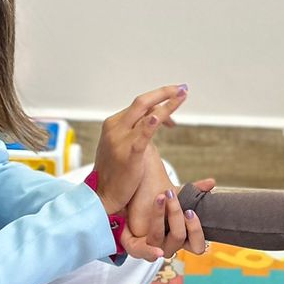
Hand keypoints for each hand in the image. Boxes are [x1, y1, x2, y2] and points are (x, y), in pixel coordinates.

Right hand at [92, 85, 187, 214]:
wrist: (101, 195)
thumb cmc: (113, 173)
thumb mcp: (120, 146)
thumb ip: (134, 131)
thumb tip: (152, 120)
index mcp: (113, 124)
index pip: (139, 106)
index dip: (159, 103)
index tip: (172, 109)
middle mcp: (115, 127)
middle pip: (142, 102)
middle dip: (163, 92)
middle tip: (181, 88)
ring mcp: (121, 139)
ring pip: (146, 113)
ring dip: (168, 103)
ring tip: (182, 94)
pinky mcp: (129, 153)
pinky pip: (143, 134)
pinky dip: (153, 123)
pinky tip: (163, 117)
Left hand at [120, 148, 213, 261]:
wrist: (130, 196)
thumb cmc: (156, 199)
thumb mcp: (177, 194)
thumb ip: (194, 190)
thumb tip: (211, 183)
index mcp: (183, 237)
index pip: (198, 246)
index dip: (196, 231)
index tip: (190, 211)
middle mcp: (169, 246)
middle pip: (179, 238)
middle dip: (175, 216)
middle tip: (170, 195)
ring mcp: (153, 248)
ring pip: (160, 241)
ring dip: (160, 218)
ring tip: (159, 198)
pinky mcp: (136, 248)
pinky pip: (144, 252)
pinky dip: (149, 251)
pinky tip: (154, 246)